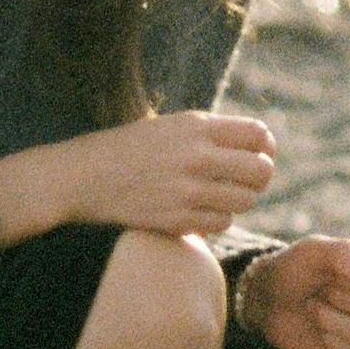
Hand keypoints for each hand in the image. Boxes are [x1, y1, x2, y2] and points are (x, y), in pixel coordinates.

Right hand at [0, 110, 276, 245]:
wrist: (84, 176)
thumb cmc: (131, 148)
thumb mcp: (172, 126)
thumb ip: (213, 132)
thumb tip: (260, 143)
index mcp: (197, 126)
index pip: (259, 135)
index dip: (265, 147)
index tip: (258, 154)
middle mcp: (196, 155)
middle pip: (261, 170)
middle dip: (258, 177)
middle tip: (245, 181)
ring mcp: (187, 190)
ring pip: (245, 200)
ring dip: (237, 200)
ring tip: (219, 196)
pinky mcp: (177, 219)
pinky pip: (221, 223)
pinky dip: (217, 219)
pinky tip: (200, 211)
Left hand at [243, 238, 349, 348]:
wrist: (270, 303)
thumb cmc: (294, 269)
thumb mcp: (312, 250)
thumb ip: (342, 252)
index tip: (343, 276)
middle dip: (345, 301)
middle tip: (320, 293)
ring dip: (337, 324)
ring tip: (315, 310)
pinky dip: (340, 348)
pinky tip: (323, 335)